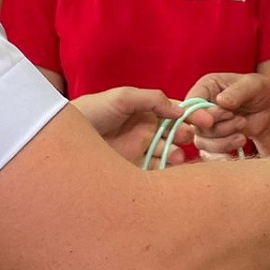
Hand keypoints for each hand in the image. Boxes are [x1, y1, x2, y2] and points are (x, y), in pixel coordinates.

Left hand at [73, 87, 204, 166]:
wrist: (62, 139)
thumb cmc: (92, 111)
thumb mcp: (122, 97)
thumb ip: (152, 99)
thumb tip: (180, 110)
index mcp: (147, 112)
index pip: (176, 112)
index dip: (193, 115)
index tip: (207, 119)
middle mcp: (147, 132)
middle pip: (176, 134)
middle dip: (187, 135)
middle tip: (190, 138)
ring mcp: (141, 152)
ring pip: (168, 153)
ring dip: (177, 154)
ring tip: (178, 156)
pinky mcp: (134, 171)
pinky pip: (156, 172)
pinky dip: (166, 172)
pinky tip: (170, 170)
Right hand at [184, 72, 269, 156]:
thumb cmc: (260, 93)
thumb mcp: (255, 85)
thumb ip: (238, 91)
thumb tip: (221, 101)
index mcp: (206, 87)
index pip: (191, 103)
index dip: (201, 113)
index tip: (221, 117)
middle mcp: (200, 108)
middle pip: (196, 125)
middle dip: (221, 128)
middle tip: (242, 121)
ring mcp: (204, 127)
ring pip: (201, 142)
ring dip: (224, 142)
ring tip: (243, 134)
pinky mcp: (210, 144)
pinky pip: (207, 155)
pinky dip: (222, 155)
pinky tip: (237, 147)